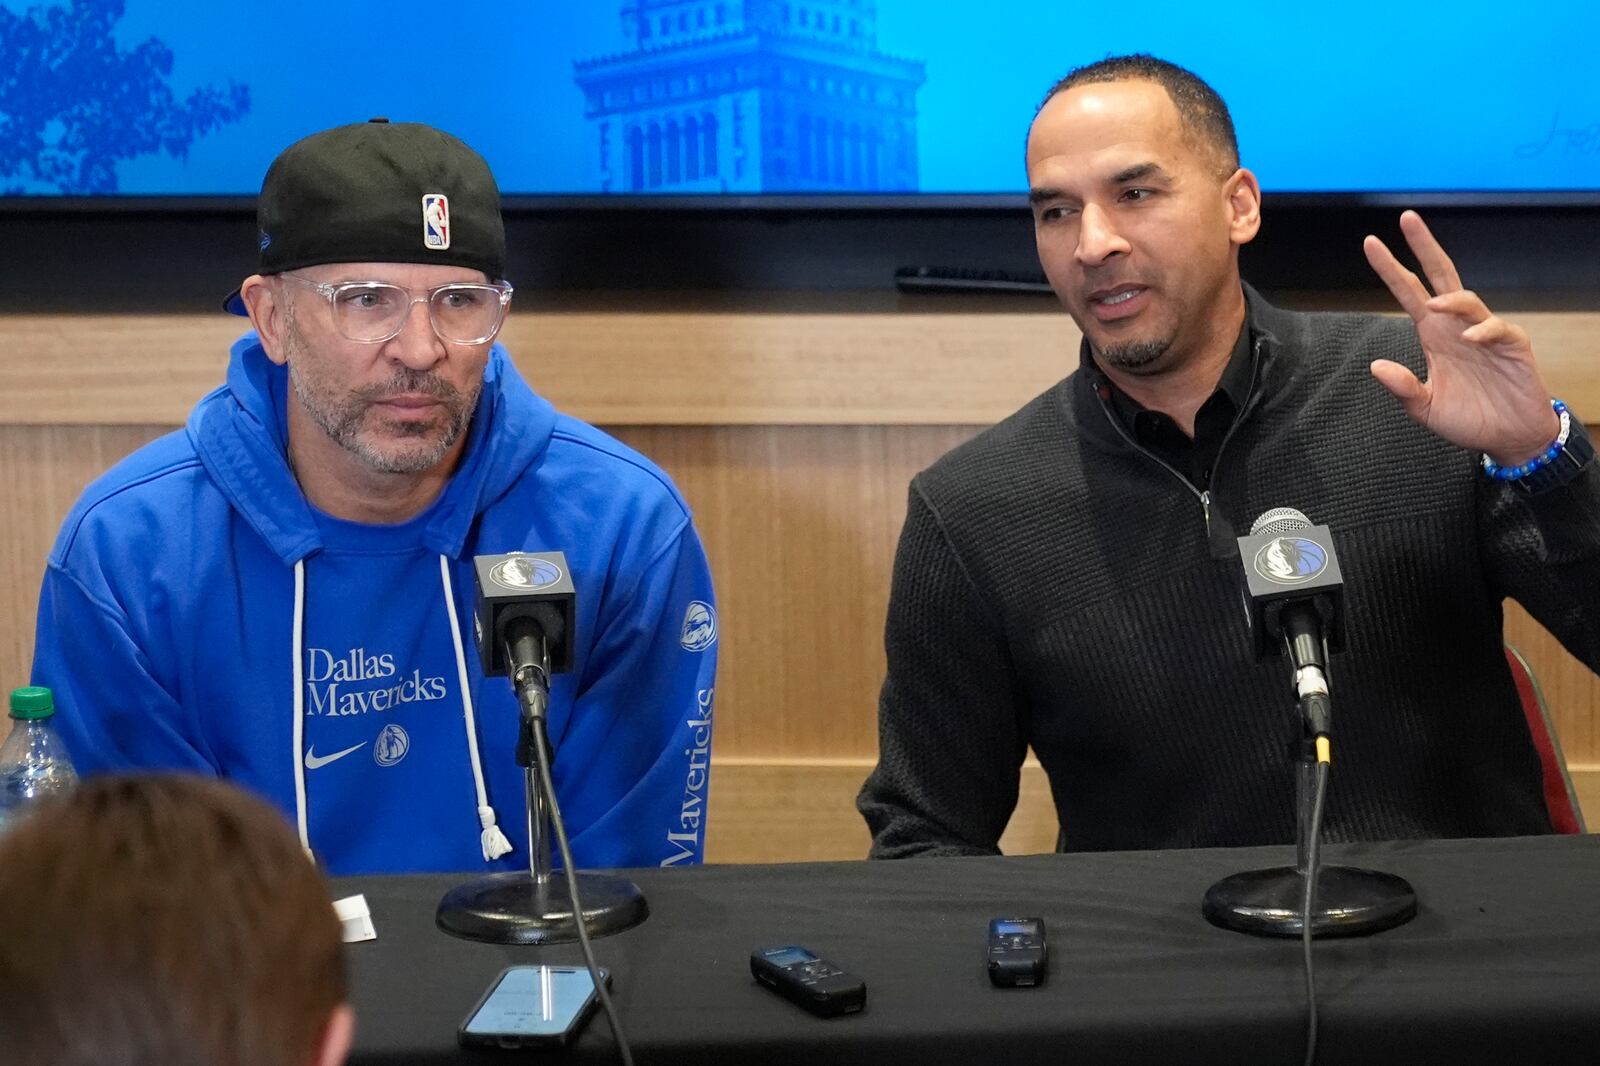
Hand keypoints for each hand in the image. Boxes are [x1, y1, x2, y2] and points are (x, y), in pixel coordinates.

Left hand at [1363, 210, 1558, 465]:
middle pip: (1440, 277)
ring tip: (1432, 305)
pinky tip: (1471, 338)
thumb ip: (1402, 388)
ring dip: (1450, 299)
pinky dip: (1483, 330)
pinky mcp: (1511, 345)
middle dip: (1424, 247)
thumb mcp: (1425, 409)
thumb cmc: (1469, 419)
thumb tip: (1375, 366)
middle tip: (1406, 219)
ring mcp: (1484, 332)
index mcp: (1432, 335)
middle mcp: (1456, 326)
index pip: (1409, 292)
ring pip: (1467, 299)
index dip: (1392, 268)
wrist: (1508, 436)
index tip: (1370, 243)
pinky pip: (1497, 329)